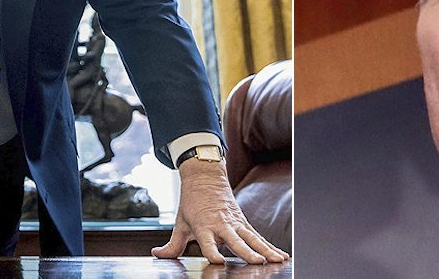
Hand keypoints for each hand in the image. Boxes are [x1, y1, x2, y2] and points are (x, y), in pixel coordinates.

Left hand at [152, 159, 288, 264]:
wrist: (206, 177)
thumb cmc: (192, 202)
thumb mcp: (180, 223)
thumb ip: (172, 244)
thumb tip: (157, 255)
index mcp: (203, 226)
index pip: (207, 242)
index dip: (212, 251)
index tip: (218, 261)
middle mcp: (221, 224)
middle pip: (236, 240)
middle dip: (247, 251)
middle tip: (257, 261)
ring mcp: (235, 223)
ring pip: (253, 238)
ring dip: (265, 250)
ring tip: (276, 260)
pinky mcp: (244, 222)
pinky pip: (258, 237)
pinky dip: (270, 246)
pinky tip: (280, 256)